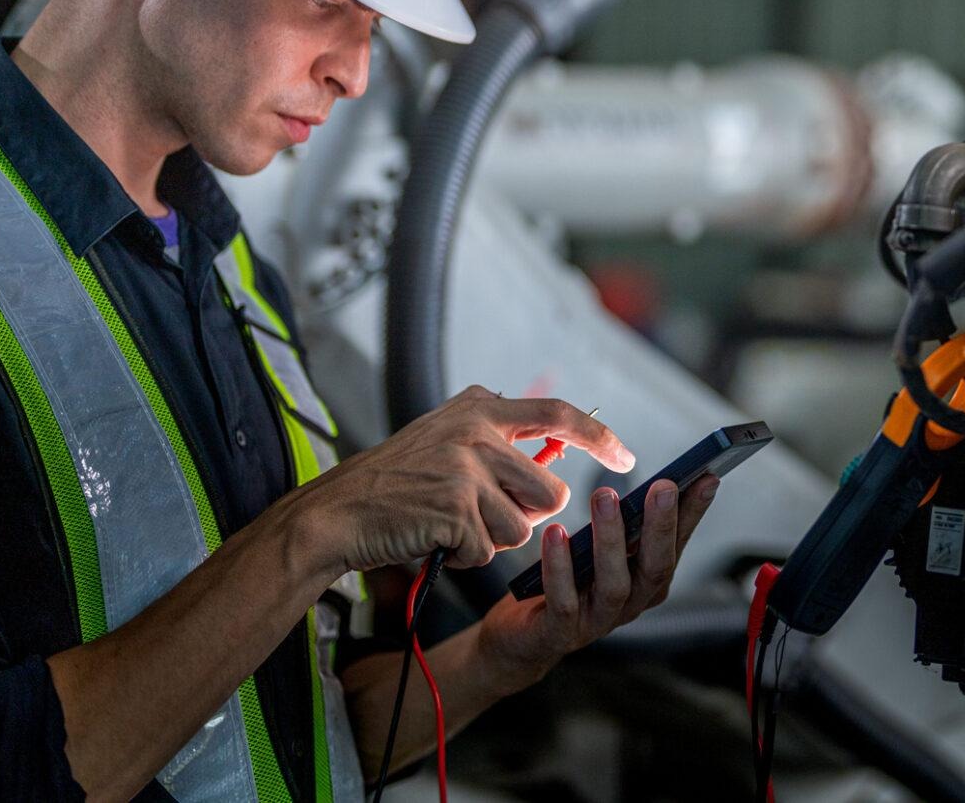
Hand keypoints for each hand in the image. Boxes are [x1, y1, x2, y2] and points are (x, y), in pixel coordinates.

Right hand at [296, 385, 634, 572]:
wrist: (337, 511)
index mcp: (479, 406)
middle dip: (528, 518)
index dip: (599, 438)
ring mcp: (467, 468)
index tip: (628, 458)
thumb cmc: (395, 484)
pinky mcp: (456, 508)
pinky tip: (434, 540)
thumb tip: (556, 468)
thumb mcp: (447, 440)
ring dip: (491, 541)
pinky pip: (488, 550)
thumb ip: (498, 444)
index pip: (558, 415)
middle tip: (482, 518)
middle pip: (551, 493)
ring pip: (523, 528)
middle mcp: (478, 429)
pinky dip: (464, 557)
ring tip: (449, 526)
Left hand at [474, 473, 720, 692]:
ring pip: (615, 584)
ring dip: (611, 539)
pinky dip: (560, 567)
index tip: (707, 477)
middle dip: (662, 526)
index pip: (678, 544)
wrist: (521, 638)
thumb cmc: (567, 581)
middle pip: (656, 568)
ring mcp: (598, 622)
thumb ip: (626, 525)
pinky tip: (556, 533)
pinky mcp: (560, 634)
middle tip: (663, 486)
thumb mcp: (601, 550)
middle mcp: (631, 603)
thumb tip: (652, 480)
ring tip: (604, 496)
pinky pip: (564, 602)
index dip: (694, 513)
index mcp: (646, 581)